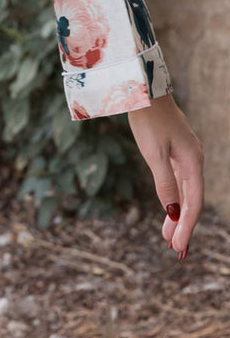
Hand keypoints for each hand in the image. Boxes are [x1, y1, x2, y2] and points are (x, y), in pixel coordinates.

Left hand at [127, 93, 202, 258]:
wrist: (144, 89)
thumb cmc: (149, 119)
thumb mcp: (154, 153)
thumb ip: (165, 183)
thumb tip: (173, 212)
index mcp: (193, 161)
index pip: (193, 202)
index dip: (187, 226)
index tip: (178, 247)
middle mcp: (192, 159)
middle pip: (191, 199)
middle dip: (183, 224)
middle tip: (174, 248)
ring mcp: (184, 154)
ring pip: (184, 190)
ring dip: (178, 213)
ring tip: (168, 235)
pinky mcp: (174, 149)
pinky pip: (178, 180)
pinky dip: (174, 196)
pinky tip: (169, 207)